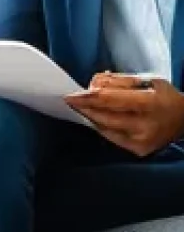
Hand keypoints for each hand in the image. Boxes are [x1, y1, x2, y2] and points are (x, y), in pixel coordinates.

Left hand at [65, 73, 183, 155]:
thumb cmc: (163, 96)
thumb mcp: (145, 80)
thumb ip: (117, 82)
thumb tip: (92, 85)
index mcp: (149, 103)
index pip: (108, 100)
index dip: (86, 97)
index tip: (68, 95)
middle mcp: (145, 125)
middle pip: (103, 116)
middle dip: (85, 107)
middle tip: (72, 99)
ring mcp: (141, 141)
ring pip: (104, 127)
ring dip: (90, 116)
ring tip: (82, 107)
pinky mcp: (138, 150)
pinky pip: (111, 137)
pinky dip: (101, 126)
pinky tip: (96, 118)